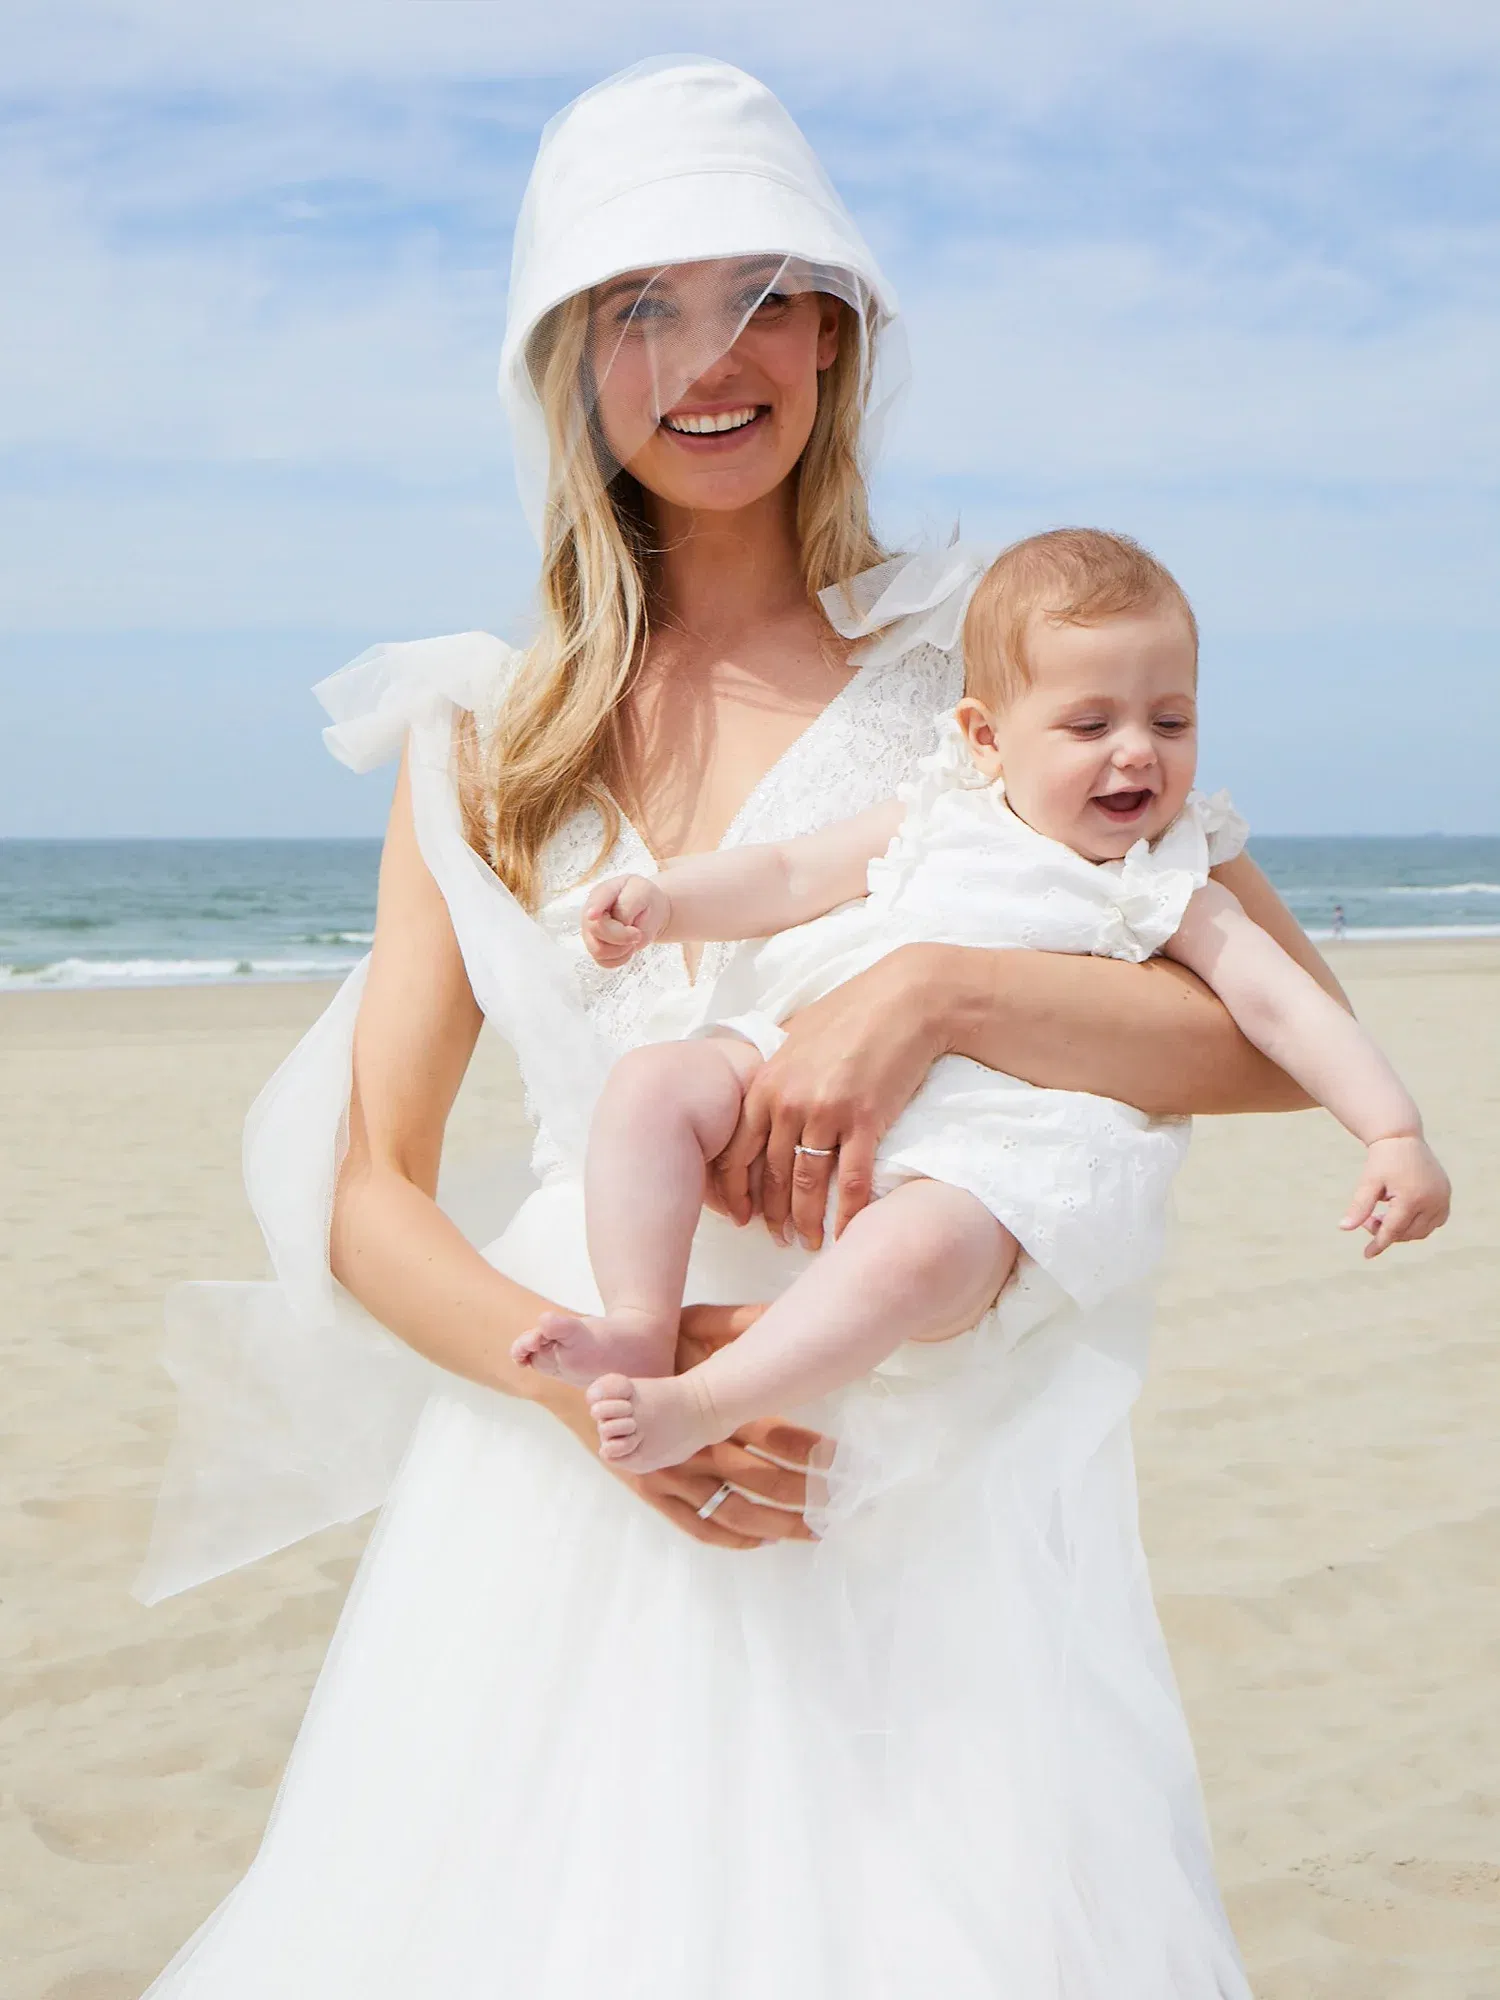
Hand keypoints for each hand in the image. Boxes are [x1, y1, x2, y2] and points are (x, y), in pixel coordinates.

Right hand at [547, 1304, 822, 1547]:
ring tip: (814, 1528)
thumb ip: (738, 1322)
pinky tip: (763, 1539)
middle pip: (760, 1479)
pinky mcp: (654, 1493)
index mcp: (710, 1406)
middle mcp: (695, 1447)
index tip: (841, 1458)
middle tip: (841, 1500)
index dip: (809, 1448)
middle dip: (804, 1493)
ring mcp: (673, 1476)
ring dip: (777, 1523)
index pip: (772, 1434)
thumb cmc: (651, 1348)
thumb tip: (782, 1311)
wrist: (589, 1375)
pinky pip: (697, 1525)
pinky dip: (732, 1537)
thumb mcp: (693, 1324)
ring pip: (734, 1510)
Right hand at [582, 873, 669, 966]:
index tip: (593, 915)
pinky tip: (628, 947)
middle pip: (597, 929)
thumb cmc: (643, 899)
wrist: (648, 911)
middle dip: (622, 936)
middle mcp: (590, 913)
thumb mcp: (643, 893)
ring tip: (633, 938)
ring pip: (599, 950)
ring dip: (622, 949)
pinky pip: (605, 962)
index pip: (596, 901)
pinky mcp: (595, 948)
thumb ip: (628, 906)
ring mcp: (590, 932)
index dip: (594, 909)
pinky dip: (622, 958)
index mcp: (602, 893)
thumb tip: (619, 923)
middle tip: (637, 933)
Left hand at [710, 946, 948, 1251]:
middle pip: (772, 1173)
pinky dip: (849, 1211)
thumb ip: (778, 1066)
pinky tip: (847, 1231)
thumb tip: (763, 1083)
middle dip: (771, 1213)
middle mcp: (790, 1102)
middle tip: (776, 1239)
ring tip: (808, 1242)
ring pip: (809, 1183)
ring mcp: (827, 1113)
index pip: (738, 1148)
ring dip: (807, 1220)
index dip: (736, 1188)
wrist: (906, 999)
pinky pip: (853, 1179)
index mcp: (767, 1083)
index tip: (739, 1213)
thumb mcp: (799, 1032)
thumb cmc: (854, 1011)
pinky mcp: (865, 1120)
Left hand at [1340, 1134, 1451, 1256]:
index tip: (1367, 1255)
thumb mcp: (1368, 1183)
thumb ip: (1359, 1207)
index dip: (1379, 1244)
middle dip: (1387, 1231)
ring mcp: (1443, 1199)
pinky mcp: (1446, 1196)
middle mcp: (1432, 1201)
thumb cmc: (1382, 1160)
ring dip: (1402, 1230)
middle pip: (1408, 1232)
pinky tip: (1401, 1214)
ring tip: (1383, 1214)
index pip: (1393, 1230)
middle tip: (1369, 1219)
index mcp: (1412, 1198)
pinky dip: (1418, 1224)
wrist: (1402, 1138)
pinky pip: (1434, 1221)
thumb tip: (1343, 1228)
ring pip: (1422, 1230)